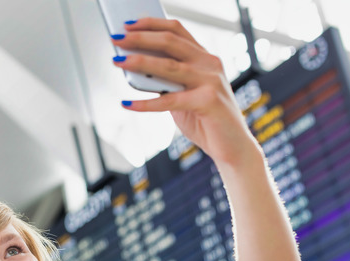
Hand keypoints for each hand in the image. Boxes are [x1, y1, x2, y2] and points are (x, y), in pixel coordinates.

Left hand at [112, 18, 255, 167]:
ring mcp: (211, 81)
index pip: (176, 30)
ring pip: (168, 66)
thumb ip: (166, 81)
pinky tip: (127, 103)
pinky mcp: (209, 102)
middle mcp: (209, 64)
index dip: (151, 24)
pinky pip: (169, 101)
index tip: (127, 25)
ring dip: (140, 62)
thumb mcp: (183, 94)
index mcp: (204, 58)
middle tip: (117, 39)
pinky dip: (145, 103)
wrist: (232, 147)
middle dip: (140, 38)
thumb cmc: (205, 119)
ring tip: (118, 61)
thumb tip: (134, 69)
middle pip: (170, 42)